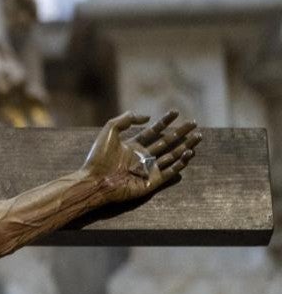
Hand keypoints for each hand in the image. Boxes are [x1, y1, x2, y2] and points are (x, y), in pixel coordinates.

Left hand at [82, 110, 200, 203]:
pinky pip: (170, 171)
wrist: (96, 180)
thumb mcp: (110, 130)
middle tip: (194, 123)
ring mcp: (148, 169)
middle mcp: (142, 157)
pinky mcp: (152, 182)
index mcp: (133, 145)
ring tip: (197, 137)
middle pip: (166, 142)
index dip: (165, 121)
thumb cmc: (99, 157)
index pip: (153, 131)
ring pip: (171, 155)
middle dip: (180, 133)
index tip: (176, 112)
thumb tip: (147, 117)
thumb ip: (127, 119)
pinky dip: (180, 163)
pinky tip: (189, 153)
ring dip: (185, 146)